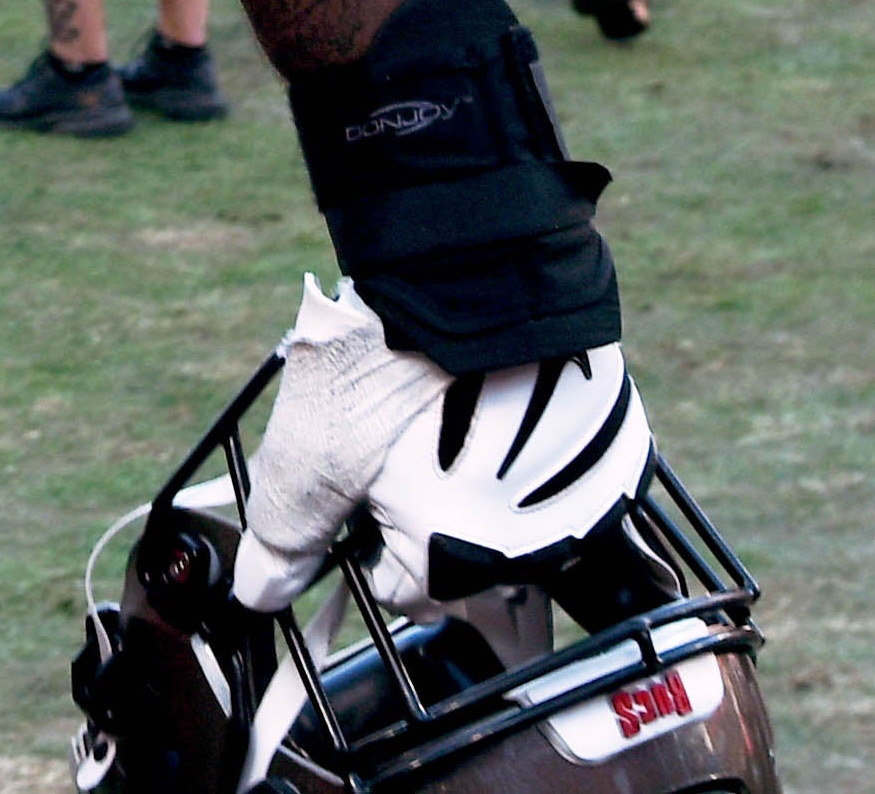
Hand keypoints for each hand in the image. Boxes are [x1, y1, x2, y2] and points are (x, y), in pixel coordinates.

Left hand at [232, 281, 648, 613]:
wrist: (467, 280)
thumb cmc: (382, 371)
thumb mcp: (308, 454)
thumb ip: (287, 534)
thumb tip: (261, 593)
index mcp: (458, 562)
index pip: (402, 590)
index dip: (367, 545)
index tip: (358, 497)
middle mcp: (534, 550)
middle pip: (463, 554)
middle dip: (430, 513)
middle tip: (402, 445)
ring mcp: (583, 501)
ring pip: (516, 514)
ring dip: (486, 480)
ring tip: (452, 414)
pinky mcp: (614, 452)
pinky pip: (565, 471)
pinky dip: (537, 447)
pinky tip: (503, 400)